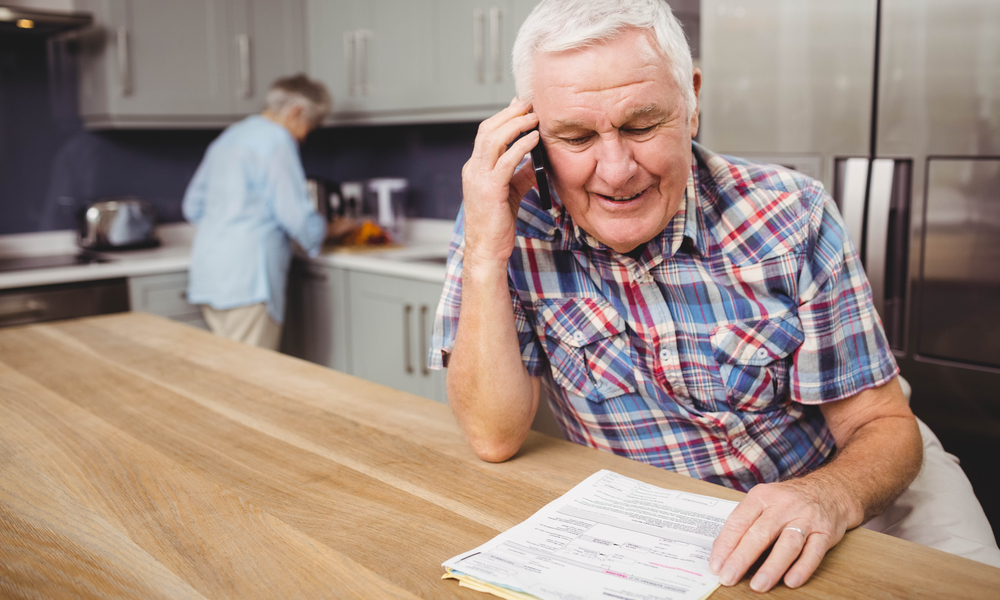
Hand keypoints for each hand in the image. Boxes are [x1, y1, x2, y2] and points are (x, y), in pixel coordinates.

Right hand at [461, 98, 539, 267]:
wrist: (486, 251)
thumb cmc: (496, 226)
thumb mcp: (510, 193)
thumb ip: (521, 175)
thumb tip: (536, 161)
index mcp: (475, 169)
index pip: (486, 134)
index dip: (503, 117)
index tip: (520, 106)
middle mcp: (473, 169)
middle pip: (488, 130)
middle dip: (509, 114)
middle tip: (529, 104)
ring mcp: (479, 179)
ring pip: (493, 140)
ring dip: (516, 125)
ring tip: (534, 117)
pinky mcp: (490, 189)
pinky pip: (506, 161)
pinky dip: (521, 146)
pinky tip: (534, 139)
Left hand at [709, 477, 854, 591]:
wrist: (829, 490)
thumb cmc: (788, 500)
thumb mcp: (763, 500)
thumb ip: (745, 522)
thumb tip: (722, 550)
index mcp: (762, 497)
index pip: (739, 521)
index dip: (725, 544)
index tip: (716, 565)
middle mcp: (783, 506)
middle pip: (760, 534)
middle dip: (742, 558)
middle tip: (728, 577)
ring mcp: (805, 519)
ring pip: (787, 544)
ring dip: (772, 567)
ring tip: (758, 585)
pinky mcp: (825, 532)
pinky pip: (814, 552)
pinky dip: (802, 568)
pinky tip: (791, 581)